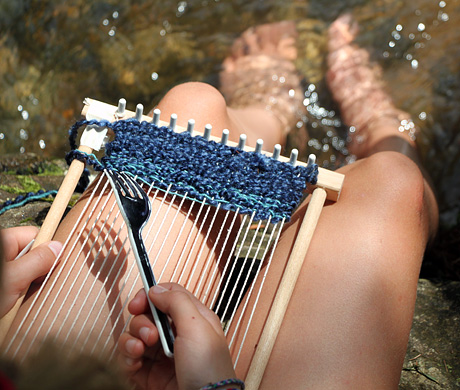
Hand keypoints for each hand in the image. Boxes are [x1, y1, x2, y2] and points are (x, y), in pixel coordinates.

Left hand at [0, 226, 62, 317]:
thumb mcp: (13, 280)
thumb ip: (38, 262)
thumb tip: (58, 248)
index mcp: (3, 242)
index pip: (35, 235)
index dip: (46, 250)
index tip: (50, 268)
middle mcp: (1, 252)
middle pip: (30, 252)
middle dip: (37, 269)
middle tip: (34, 287)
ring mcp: (1, 269)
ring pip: (23, 268)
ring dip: (28, 283)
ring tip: (20, 298)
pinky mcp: (1, 283)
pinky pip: (15, 281)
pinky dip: (17, 291)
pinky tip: (13, 302)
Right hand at [118, 283, 235, 389]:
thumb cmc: (208, 367)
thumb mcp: (197, 325)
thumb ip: (176, 301)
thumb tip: (155, 289)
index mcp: (192, 318)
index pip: (167, 295)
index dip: (151, 295)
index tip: (138, 303)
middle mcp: (176, 333)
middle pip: (147, 314)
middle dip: (141, 322)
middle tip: (150, 336)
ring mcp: (162, 354)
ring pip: (135, 335)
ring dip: (131, 340)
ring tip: (139, 351)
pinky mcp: (149, 373)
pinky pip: (129, 358)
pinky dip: (127, 359)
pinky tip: (134, 364)